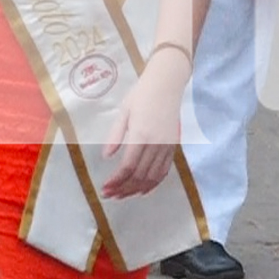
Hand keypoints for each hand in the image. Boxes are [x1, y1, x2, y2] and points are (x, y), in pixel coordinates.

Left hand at [102, 48, 189, 198]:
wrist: (167, 83)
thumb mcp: (124, 112)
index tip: (105, 188)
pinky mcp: (174, 145)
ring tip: (123, 194)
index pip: (129, 166)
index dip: (116, 181)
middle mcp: (157, 142)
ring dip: (138, 189)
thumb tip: (107, 157)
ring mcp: (167, 145)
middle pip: (141, 175)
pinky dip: (154, 183)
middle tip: (109, 195)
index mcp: (141, 134)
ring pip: (154, 176)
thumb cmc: (142, 94)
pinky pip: (165, 169)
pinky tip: (143, 189)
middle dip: (124, 188)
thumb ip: (115, 136)